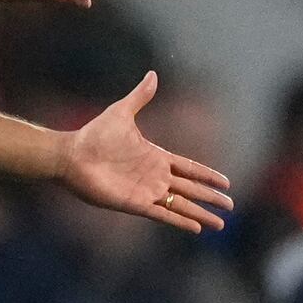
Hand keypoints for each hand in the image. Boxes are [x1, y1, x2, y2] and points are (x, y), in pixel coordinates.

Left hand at [60, 71, 231, 232]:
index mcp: (155, 156)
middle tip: (231, 206)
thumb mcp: (121, 112)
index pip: (189, 168)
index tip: (226, 183)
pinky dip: (180, 221)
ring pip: (181, 205)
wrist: (72, 155)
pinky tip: (196, 229)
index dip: (207, 175)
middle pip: (190, 189)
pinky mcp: (135, 204)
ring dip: (200, 214)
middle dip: (210, 198)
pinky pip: (163, 215)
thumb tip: (152, 73)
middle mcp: (155, 176)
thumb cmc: (94, 135)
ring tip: (220, 224)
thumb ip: (140, 96)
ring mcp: (146, 191)